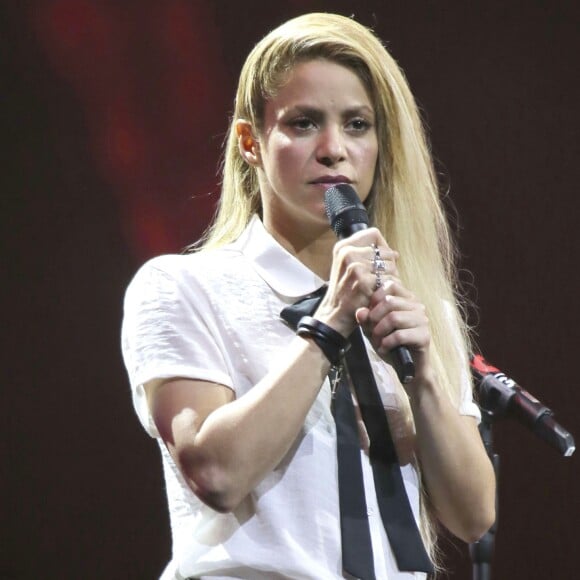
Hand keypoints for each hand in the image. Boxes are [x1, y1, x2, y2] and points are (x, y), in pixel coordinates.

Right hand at [314, 228, 397, 336]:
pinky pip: (389, 280)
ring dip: (390, 278)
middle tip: (380, 280)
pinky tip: (379, 295)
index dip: (382, 247)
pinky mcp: (363, 281)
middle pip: (385, 251)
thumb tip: (394, 253)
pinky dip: (388, 289)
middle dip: (388, 266)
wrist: (334, 314)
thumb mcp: (347, 266)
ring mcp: (355, 266)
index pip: (373, 234)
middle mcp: (347, 253)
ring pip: (390, 265)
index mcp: (343, 247)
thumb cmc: (344, 292)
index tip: (381, 260)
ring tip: (379, 288)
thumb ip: (366, 255)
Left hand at [355, 253, 432, 383]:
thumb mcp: (373, 330)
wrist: (408, 368)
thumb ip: (366, 319)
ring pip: (394, 317)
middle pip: (389, 301)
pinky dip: (387, 343)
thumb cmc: (391, 344)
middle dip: (375, 318)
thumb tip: (360, 311)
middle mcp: (417, 306)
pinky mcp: (424, 336)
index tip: (370, 314)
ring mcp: (422, 320)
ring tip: (378, 341)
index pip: (390, 285)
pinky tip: (384, 349)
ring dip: (380, 332)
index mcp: (406, 299)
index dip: (374, 298)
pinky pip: (400, 335)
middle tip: (372, 331)